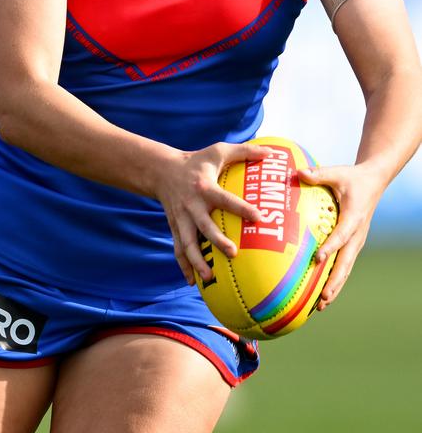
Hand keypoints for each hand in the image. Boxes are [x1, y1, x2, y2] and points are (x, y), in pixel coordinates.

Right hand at [155, 141, 274, 285]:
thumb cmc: (196, 161)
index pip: (225, 199)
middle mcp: (191, 205)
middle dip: (216, 240)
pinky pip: (178, 249)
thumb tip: (270, 153)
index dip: (242, 208)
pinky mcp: (175, 227)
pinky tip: (193, 282)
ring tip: (210, 277)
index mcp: (204, 187)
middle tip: (233, 253)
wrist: (161, 171)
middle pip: (203, 226)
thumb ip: (244, 151)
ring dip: (197, 261)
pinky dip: (184, 266)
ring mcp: (181, 219)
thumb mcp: (218, 151)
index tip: (259, 217)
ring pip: (187, 243)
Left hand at [297, 163, 381, 310]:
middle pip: (346, 262)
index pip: (342, 235)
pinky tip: (321, 295)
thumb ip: (319, 174)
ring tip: (320, 306)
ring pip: (346, 269)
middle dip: (334, 281)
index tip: (318, 258)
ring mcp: (356, 242)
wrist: (374, 182)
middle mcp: (357, 234)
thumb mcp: (337, 172)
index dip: (331, 247)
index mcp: (354, 217)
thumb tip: (298, 172)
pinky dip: (334, 280)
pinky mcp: (353, 244)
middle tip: (322, 298)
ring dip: (334, 287)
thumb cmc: (353, 177)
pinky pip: (343, 265)